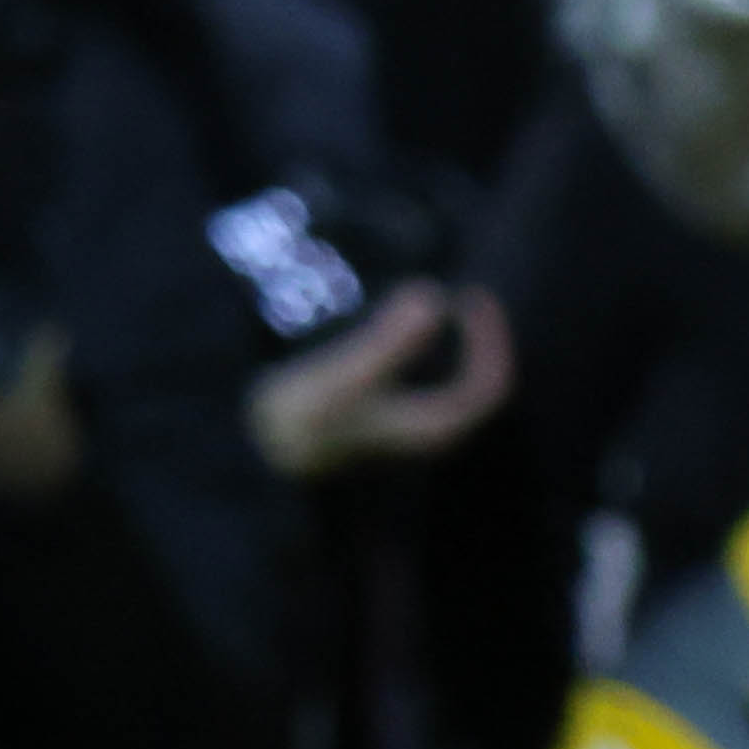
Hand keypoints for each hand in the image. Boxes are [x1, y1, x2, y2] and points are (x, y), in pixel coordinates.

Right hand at [249, 278, 516, 482]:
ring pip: (459, 383)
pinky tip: (411, 331)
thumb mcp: (344, 375)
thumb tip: (433, 296)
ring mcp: (411, 426)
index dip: (490, 338)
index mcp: (434, 426)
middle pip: (481, 383)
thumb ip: (389, 340)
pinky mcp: (389, 419)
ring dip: (461, 345)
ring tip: (445, 304)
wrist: (259, 454)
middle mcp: (430, 430)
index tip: (471, 296)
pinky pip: (436, 384)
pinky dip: (438, 353)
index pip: (487, 383)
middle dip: (481, 338)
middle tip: (466, 294)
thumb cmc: (301, 420)